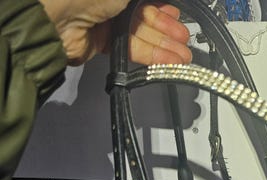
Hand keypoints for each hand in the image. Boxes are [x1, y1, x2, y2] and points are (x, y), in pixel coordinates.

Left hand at [38, 1, 191, 65]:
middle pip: (147, 15)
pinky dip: (152, 56)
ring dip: (165, 45)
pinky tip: (169, 61)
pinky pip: (133, 48)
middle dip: (168, 28)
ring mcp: (108, 20)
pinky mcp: (104, 43)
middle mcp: (113, 0)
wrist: (56, 18)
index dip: (165, 6)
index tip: (180, 16)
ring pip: (143, 34)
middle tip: (185, 40)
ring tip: (183, 56)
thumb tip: (166, 1)